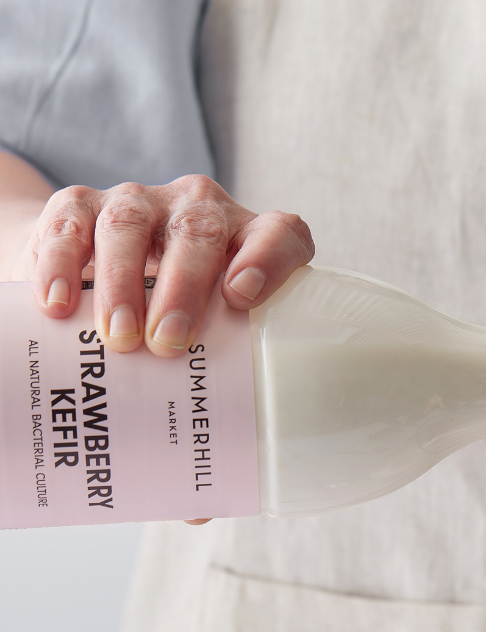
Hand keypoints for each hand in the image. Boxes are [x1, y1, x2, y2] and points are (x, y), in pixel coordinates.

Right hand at [20, 174, 313, 355]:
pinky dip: (61, 265)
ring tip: (120, 337)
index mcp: (248, 237)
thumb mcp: (212, 326)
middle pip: (199, 232)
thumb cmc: (179, 309)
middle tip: (168, 342)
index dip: (268, 260)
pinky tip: (58, 306)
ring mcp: (142, 202)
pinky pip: (71, 225)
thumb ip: (226, 353)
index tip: (242, 297)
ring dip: (123, 283)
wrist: (99, 266)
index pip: (280, 234)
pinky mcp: (83, 205)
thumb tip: (225, 429)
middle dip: (183, 288)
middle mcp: (199, 209)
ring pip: (132, 224)